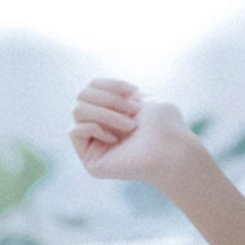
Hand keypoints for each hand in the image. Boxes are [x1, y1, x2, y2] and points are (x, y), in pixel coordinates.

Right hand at [68, 77, 195, 183]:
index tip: (135, 92)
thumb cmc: (164, 124)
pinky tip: (114, 139)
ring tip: (130, 126)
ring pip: (78, 111)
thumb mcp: (142, 97)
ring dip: (106, 114)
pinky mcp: (90, 159)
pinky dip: (94, 129)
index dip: (111, 85)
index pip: (92, 86)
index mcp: (113, 109)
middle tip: (134, 110)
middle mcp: (101, 124)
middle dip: (110, 99)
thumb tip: (92, 91)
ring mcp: (94, 141)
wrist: (170, 149)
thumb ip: (116, 92)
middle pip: (82, 96)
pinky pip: (74, 131)